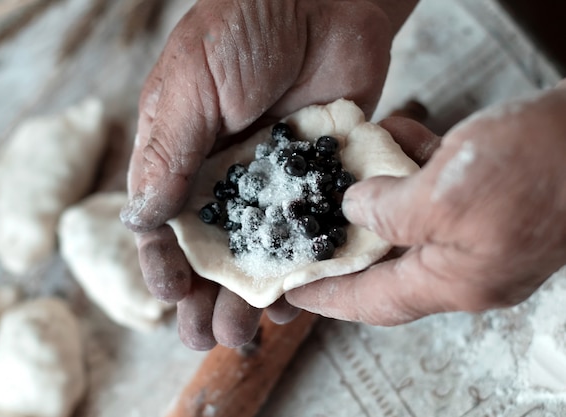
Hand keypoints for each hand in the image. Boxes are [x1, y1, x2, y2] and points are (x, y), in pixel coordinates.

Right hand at [121, 0, 416, 348]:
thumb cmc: (244, 27)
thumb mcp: (190, 86)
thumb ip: (168, 153)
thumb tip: (140, 221)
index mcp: (183, 155)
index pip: (163, 223)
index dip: (163, 264)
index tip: (169, 294)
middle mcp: (226, 177)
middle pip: (210, 252)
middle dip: (203, 298)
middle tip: (203, 338)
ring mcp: (274, 183)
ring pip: (257, 254)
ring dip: (248, 297)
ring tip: (244, 336)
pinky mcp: (317, 182)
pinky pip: (307, 236)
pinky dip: (300, 270)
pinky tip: (293, 301)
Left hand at [287, 82, 565, 324]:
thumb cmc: (541, 164)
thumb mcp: (445, 190)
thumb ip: (390, 210)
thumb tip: (357, 210)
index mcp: (457, 280)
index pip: (373, 301)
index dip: (328, 296)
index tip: (291, 290)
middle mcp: (470, 267)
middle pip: (390, 262)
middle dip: (350, 237)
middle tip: (311, 222)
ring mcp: (485, 236)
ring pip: (413, 221)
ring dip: (382, 192)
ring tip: (351, 165)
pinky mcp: (497, 204)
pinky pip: (441, 193)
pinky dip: (415, 169)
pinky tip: (399, 137)